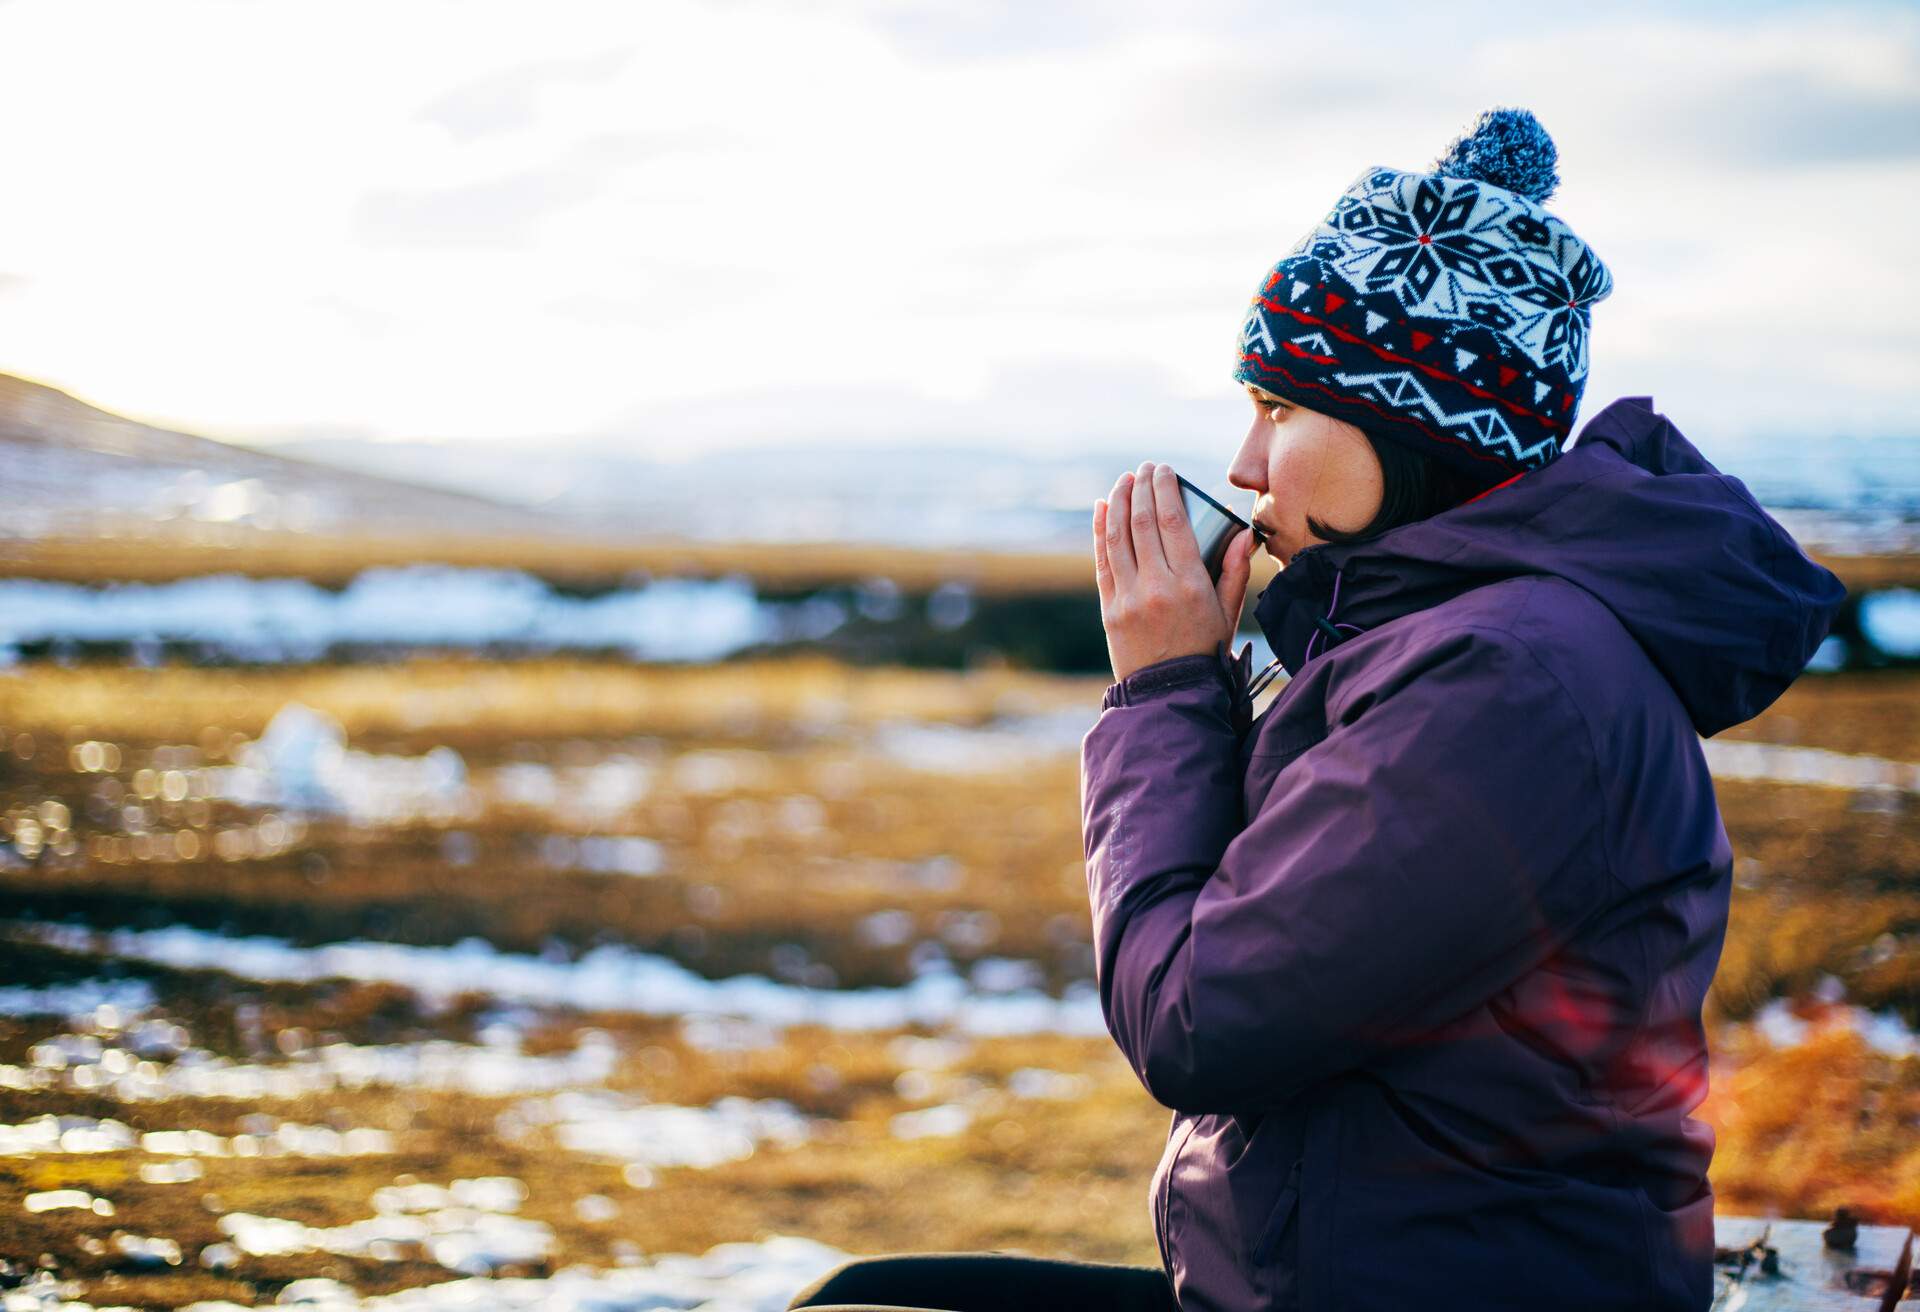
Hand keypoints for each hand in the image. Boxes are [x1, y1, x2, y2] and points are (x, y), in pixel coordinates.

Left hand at [1093, 460, 1255, 683]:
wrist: (1170, 694)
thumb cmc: (1205, 651)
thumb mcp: (1228, 613)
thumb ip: (1235, 571)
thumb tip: (1243, 533)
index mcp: (1190, 584)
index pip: (1172, 522)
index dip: (1164, 489)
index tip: (1164, 470)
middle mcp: (1156, 587)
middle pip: (1142, 523)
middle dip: (1140, 488)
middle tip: (1144, 469)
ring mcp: (1129, 598)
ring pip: (1117, 537)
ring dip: (1117, 502)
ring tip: (1123, 481)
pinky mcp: (1109, 609)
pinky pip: (1102, 561)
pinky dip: (1099, 531)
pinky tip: (1102, 508)